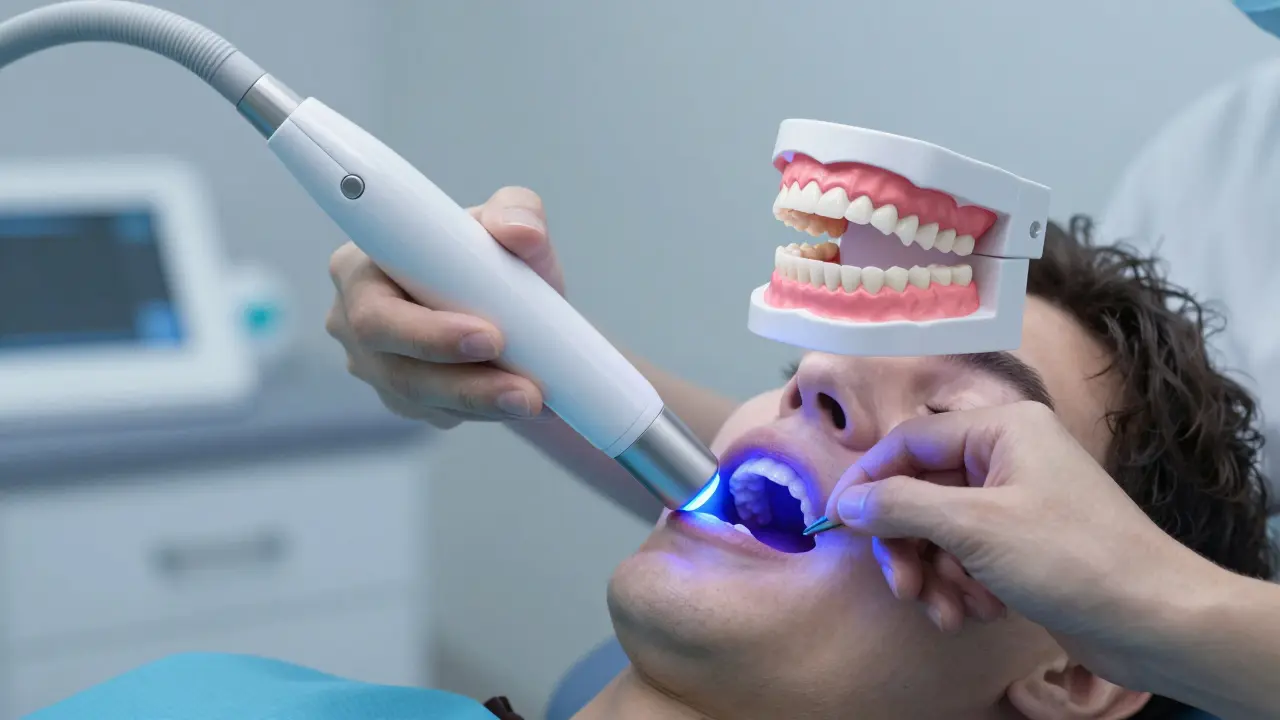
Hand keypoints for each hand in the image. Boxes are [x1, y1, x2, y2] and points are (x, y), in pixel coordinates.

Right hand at [326, 186, 564, 427]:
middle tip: (523, 386)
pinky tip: (524, 406)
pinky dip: (483, 411)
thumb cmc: (494, 258)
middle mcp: (353, 318)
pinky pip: (438, 413)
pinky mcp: (400, 398)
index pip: (372, 299)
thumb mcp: (512, 224)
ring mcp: (373, 364)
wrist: (513, 312)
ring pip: (418, 395)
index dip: (424, 327)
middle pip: (392, 360)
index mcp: (362, 264)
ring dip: (480, 402)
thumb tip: (520, 231)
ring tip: (535, 401)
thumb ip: (517, 212)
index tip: (488, 337)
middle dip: (460, 378)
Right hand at [823, 401, 1214, 683]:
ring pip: (942, 529)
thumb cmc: (1073, 558)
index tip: (839, 522)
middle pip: (922, 490)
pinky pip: (969, 554)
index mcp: (1002, 428)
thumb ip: (902, 506)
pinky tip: (977, 613)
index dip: (870, 481)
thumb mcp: (975, 527)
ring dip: (935, 574)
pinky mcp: (1026, 542)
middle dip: (908, 544)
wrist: (1157, 621)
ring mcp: (1019, 500)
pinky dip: (962, 585)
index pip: (910, 441)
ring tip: (948, 612)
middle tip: (903, 588)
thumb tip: (848, 502)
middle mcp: (1009, 456)